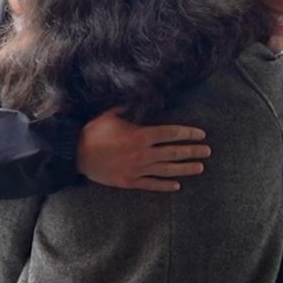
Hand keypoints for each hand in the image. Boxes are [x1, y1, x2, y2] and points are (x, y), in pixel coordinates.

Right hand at [76, 108, 210, 191]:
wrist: (75, 154)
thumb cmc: (93, 131)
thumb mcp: (111, 113)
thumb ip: (130, 106)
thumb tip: (144, 96)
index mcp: (140, 135)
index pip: (171, 134)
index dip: (188, 134)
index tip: (201, 134)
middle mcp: (142, 154)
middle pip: (174, 152)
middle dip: (193, 151)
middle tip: (207, 151)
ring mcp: (137, 170)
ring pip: (167, 170)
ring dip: (185, 169)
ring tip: (200, 168)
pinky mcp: (129, 182)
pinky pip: (151, 184)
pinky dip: (165, 185)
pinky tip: (177, 185)